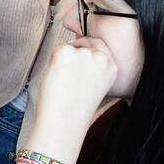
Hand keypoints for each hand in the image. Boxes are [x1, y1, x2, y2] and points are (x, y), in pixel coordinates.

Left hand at [23, 38, 116, 163]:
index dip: (86, 48)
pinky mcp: (65, 52)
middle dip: (73, 52)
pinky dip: (51, 63)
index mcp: (111, 66)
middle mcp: (100, 57)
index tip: (78, 56)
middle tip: (65, 73)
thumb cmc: (76, 109)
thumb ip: (94, 68)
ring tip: (64, 83)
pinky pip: (55, 50)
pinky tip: (57, 79)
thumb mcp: (96, 86)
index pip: (100, 45)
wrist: (65, 120)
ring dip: (62, 61)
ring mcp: (83, 53)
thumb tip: (80, 52)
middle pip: (83, 43)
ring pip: (67, 48)